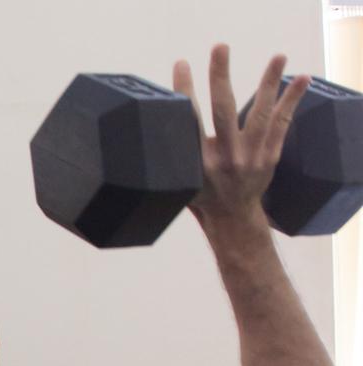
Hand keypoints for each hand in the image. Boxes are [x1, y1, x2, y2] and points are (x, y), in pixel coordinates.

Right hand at [174, 46, 309, 232]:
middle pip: (223, 111)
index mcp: (199, 164)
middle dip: (220, 77)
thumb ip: (181, 154)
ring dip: (269, 83)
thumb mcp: (184, 179)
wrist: (232, 219)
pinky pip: (282, 124)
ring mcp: (250, 158)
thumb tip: (163, 123)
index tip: (181, 65)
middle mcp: (225, 159)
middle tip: (220, 48)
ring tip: (278, 57)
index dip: (184, 91)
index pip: (189, 122)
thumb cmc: (203, 196)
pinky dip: (292, 101)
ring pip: (260, 114)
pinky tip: (301, 80)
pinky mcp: (270, 156)